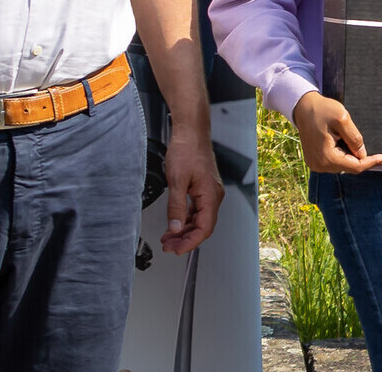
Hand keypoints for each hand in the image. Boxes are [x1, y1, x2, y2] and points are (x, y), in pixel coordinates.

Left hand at [161, 127, 223, 252]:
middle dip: (185, 239)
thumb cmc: (188, 150)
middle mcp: (214, 196)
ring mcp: (209, 192)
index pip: (204, 228)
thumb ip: (176, 207)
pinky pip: (196, 210)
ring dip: (184, 231)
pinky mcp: (203, 189)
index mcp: (211, 195)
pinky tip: (174, 224)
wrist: (191, 132)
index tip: (176, 250)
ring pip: (199, 220)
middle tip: (168, 247)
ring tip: (168, 238)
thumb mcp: (177, 180)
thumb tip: (174, 228)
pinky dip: (185, 220)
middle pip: (203, 227)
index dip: (190, 242)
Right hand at [293, 92, 381, 174]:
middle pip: (350, 167)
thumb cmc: (322, 110)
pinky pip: (335, 162)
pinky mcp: (315, 160)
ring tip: (350, 139)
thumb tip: (363, 154)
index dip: (372, 162)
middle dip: (363, 158)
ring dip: (352, 156)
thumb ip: (354, 138)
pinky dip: (344, 155)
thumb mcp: (343, 119)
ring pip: (343, 165)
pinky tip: (345, 142)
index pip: (355, 166)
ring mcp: (315, 164)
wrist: (303, 107)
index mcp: (326, 157)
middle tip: (377, 150)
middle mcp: (319, 165)